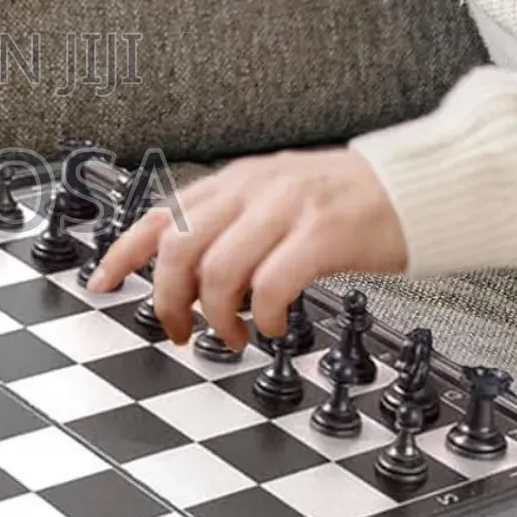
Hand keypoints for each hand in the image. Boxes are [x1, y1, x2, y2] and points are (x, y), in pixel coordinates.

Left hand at [88, 148, 406, 349]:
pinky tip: (271, 327)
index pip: (161, 214)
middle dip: (169, 299)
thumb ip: (234, 223)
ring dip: (216, 315)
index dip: (124, 252)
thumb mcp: (276, 198)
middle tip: (180, 332)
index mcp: (235, 181)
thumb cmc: (347, 202)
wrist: (416, 186)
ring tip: (235, 335)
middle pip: (181, 246)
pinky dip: (263, 315)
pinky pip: (272, 282)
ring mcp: (287, 209)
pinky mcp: (323, 235)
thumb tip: (190, 271)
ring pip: (219, 268)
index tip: (100, 285)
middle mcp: (253, 189)